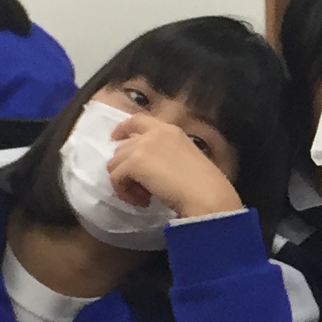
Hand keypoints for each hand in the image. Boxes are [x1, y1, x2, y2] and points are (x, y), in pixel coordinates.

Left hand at [108, 113, 242, 220]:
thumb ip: (164, 154)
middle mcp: (154, 133)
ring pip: (114, 163)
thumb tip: (146, 168)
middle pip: (121, 147)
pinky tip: (143, 201)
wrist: (206, 195)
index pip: (137, 120)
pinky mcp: (134, 162)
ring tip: (143, 197)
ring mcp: (142, 146)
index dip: (122, 129)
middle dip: (125, 169)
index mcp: (170, 130)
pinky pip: (115, 177)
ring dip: (124, 182)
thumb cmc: (204, 185)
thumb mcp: (184, 159)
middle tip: (143, 190)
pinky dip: (124, 192)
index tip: (116, 140)